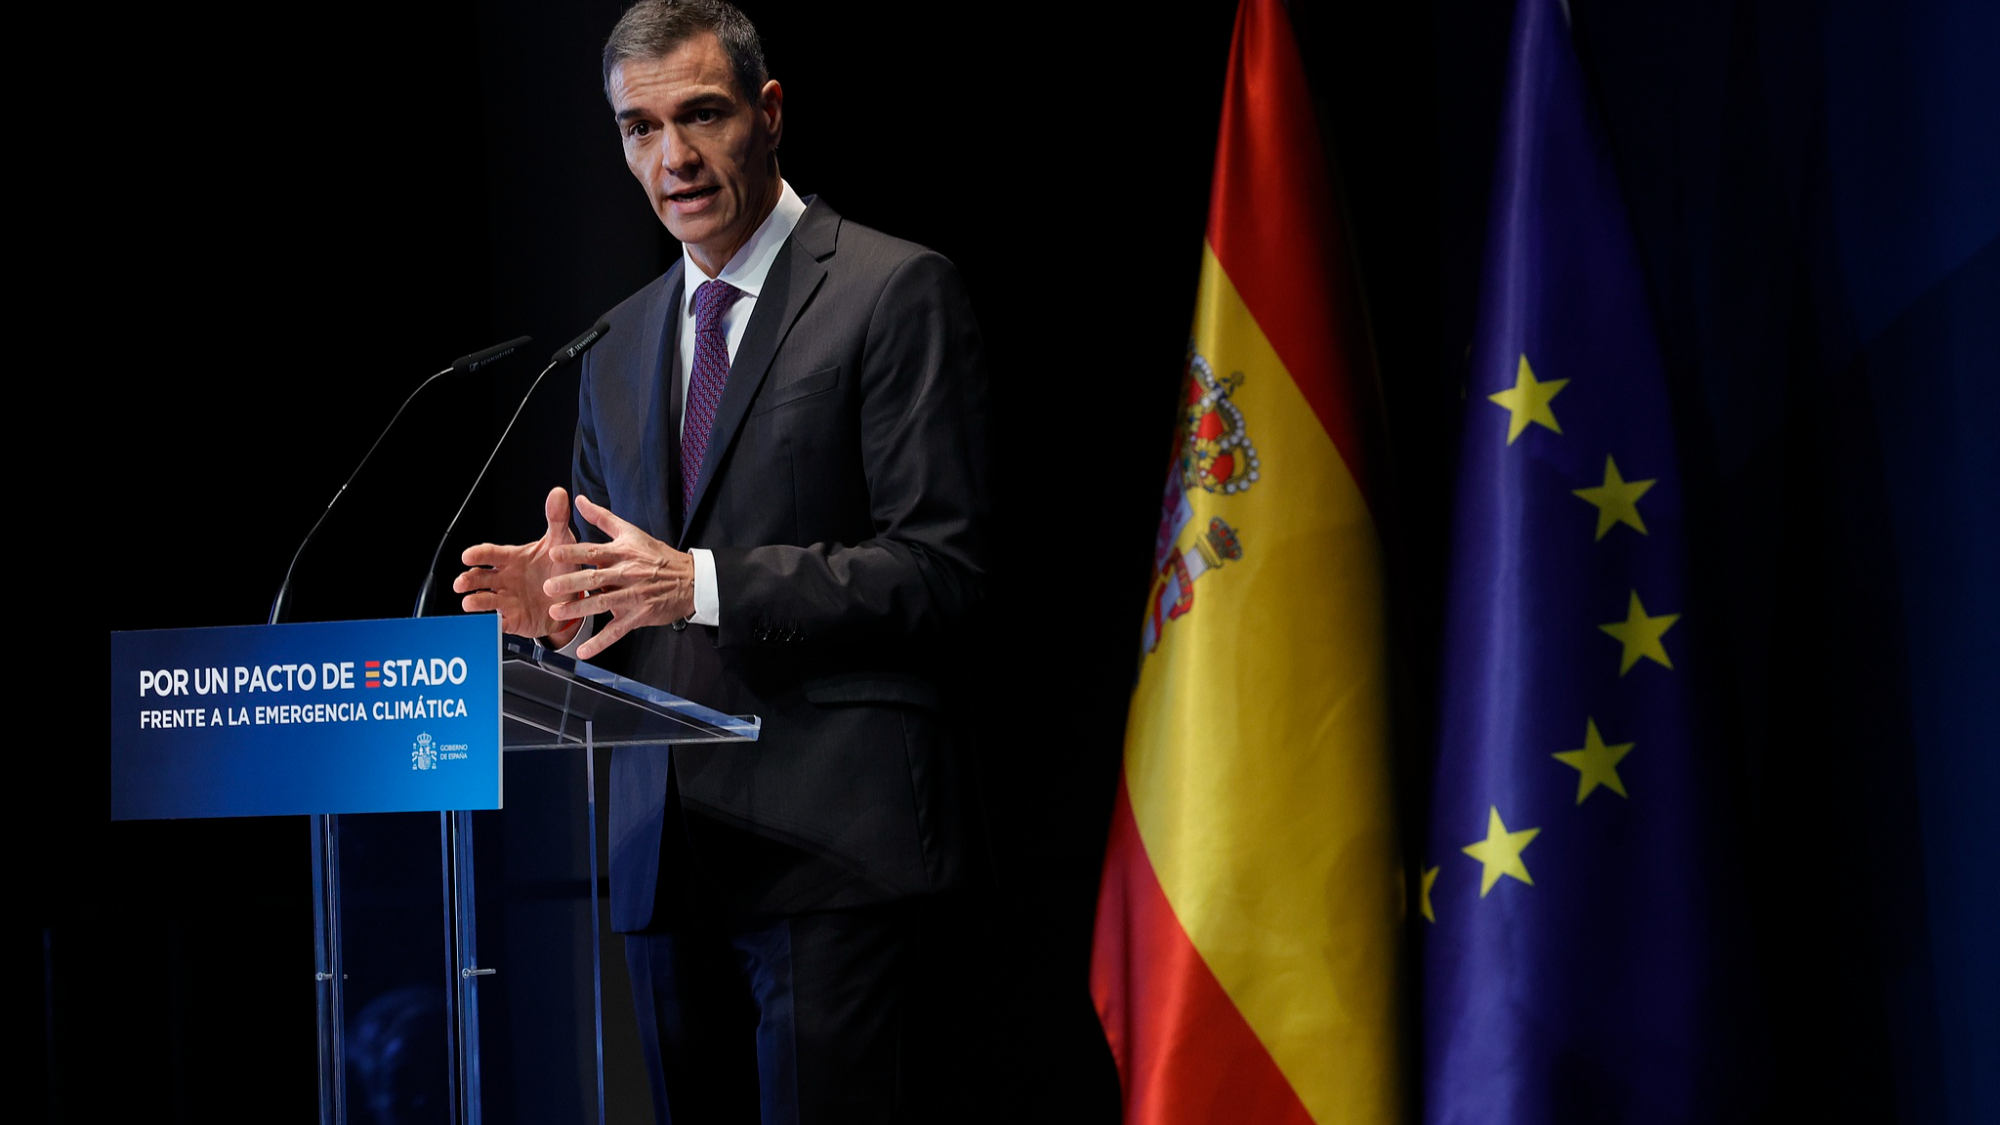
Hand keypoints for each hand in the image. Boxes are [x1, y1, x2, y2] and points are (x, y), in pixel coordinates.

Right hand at [454, 487, 582, 644]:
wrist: (570, 597)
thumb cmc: (559, 566)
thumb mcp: (561, 541)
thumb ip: (557, 519)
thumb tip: (558, 492)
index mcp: (512, 558)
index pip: (491, 554)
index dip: (479, 554)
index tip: (468, 555)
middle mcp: (504, 578)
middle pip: (481, 577)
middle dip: (469, 580)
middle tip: (460, 583)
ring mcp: (507, 599)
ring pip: (486, 600)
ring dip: (476, 602)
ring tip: (469, 603)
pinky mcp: (513, 619)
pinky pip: (501, 622)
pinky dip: (495, 623)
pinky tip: (490, 623)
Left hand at [544, 494, 694, 660]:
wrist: (691, 580)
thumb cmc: (657, 556)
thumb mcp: (632, 532)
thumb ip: (602, 518)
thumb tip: (579, 500)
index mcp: (623, 553)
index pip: (595, 551)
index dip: (574, 552)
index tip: (554, 552)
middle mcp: (627, 574)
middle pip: (596, 579)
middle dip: (571, 584)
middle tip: (548, 587)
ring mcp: (633, 597)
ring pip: (603, 604)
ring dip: (580, 610)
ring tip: (557, 613)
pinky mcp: (639, 616)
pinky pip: (617, 631)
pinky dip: (601, 643)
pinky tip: (584, 652)